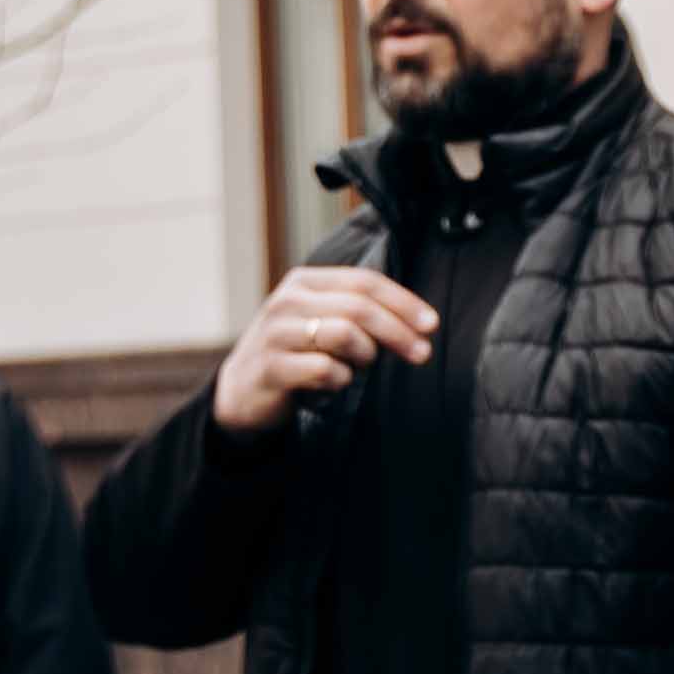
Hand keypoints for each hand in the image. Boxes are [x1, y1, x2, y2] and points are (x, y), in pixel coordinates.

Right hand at [214, 266, 440, 435]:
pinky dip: (340, 379)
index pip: (365, 282)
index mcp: (305, 282)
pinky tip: (333, 383)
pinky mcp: (270, 366)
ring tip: (359, 366)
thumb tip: (420, 325)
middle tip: (421, 354)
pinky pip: (324, 369)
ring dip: (365, 355)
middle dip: (398, 332)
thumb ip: (360, 315)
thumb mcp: (323, 323)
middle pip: (360, 308)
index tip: (432, 325)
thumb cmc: (296, 354)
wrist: (242, 391)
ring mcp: (276, 332)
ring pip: (344, 334)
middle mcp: (288, 300)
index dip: (404, 302)